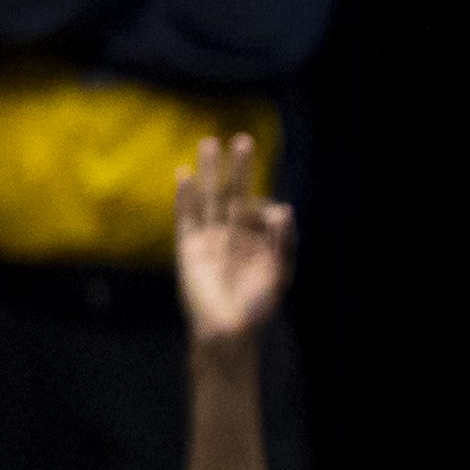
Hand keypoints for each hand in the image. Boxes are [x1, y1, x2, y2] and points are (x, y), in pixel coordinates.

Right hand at [175, 136, 294, 342]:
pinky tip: (184, 173)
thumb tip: (284, 208)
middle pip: (234, 193)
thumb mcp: (279, 272)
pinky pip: (186, 216)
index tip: (273, 214)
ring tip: (209, 142)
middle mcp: (232, 235)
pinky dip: (184, 196)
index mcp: (256, 240)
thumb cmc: (257, 306)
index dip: (266, 205)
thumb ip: (283, 241)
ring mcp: (209, 238)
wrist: (228, 330)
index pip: (261, 209)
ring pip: (209, 198)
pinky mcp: (188, 247)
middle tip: (243, 139)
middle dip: (239, 169)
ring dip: (210, 172)